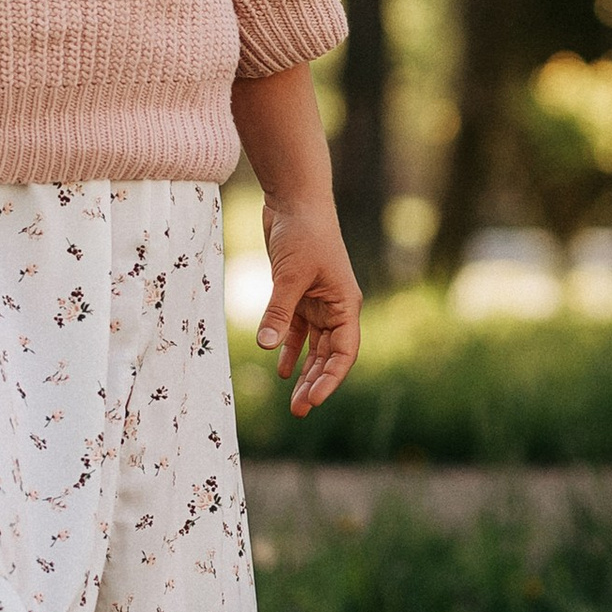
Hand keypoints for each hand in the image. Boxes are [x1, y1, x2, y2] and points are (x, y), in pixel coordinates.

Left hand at [259, 196, 361, 415]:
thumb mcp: (290, 275)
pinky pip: (297, 331)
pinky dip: (289, 349)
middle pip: (330, 355)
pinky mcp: (298, 295)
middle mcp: (335, 307)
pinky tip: (278, 369)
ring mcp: (317, 302)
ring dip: (304, 372)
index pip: (344, 352)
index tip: (313, 399)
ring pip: (314, 347)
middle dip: (316, 383)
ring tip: (292, 401)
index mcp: (345, 303)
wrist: (294, 200)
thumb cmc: (303, 233)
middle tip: (299, 411)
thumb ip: (279, 312)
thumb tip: (266, 346)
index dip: (331, 378)